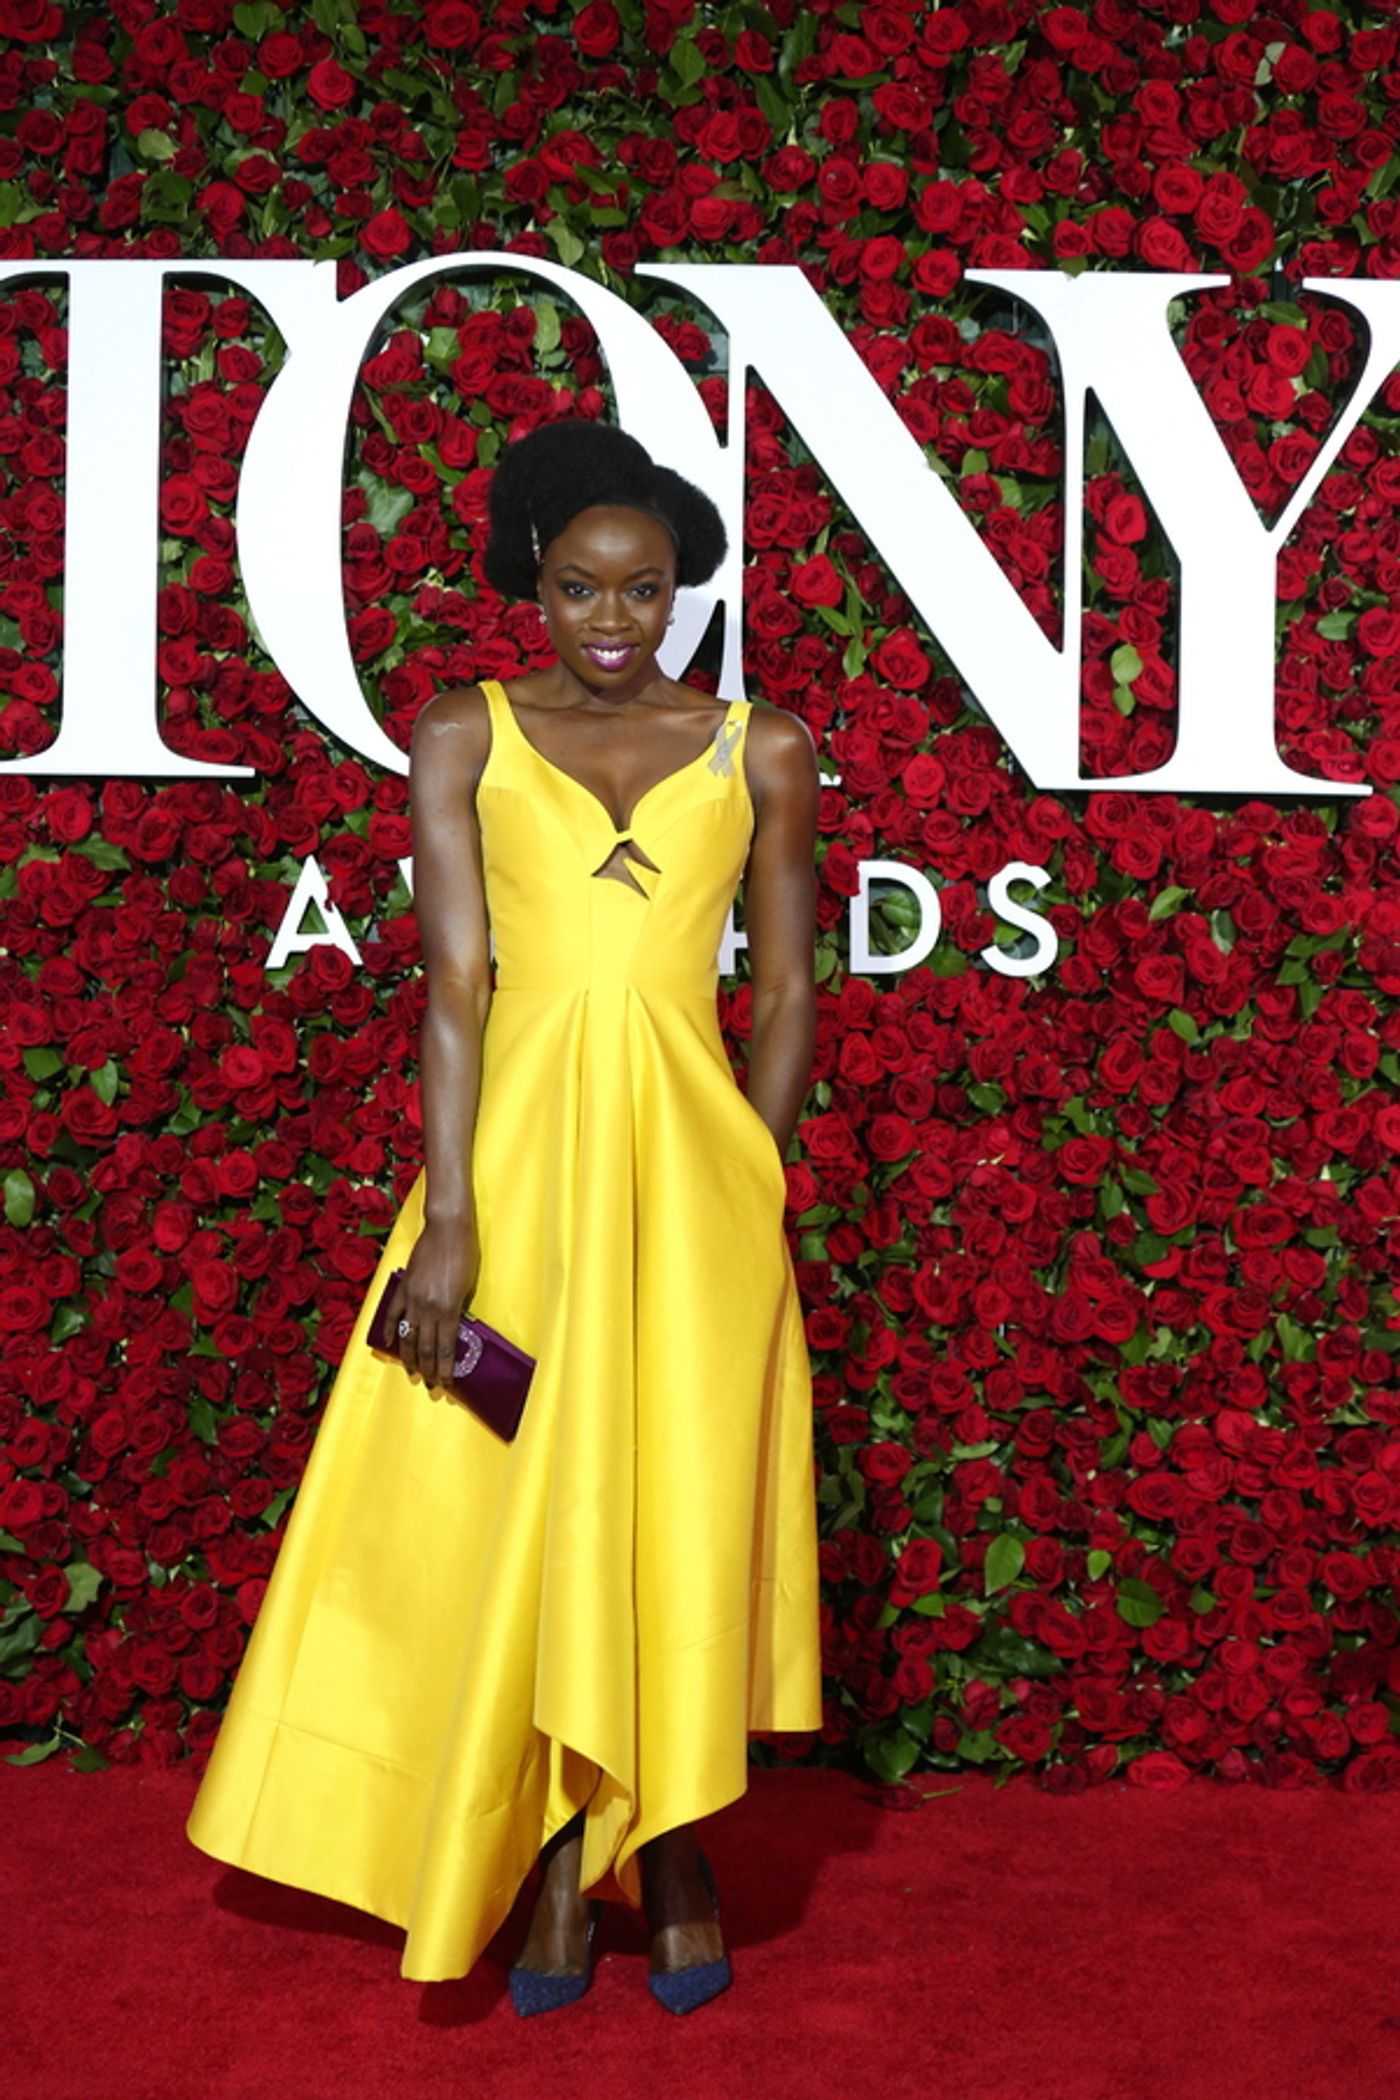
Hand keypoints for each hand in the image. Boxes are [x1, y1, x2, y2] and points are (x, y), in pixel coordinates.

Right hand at [383, 1216, 480, 1394]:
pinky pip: (393, 1313)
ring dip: (410, 1357)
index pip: (446, 1348)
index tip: (446, 1384)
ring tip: (413, 1372)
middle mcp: (429, 1307)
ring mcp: (413, 1298)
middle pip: (426, 1347)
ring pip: (408, 1336)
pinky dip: (391, 1329)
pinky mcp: (403, 1287)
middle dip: (429, 1369)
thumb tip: (453, 1328)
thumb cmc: (465, 1254)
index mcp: (449, 1308)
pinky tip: (391, 1342)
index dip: (445, 1368)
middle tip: (431, 1385)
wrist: (447, 1228)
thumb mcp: (468, 1285)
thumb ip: (458, 1308)